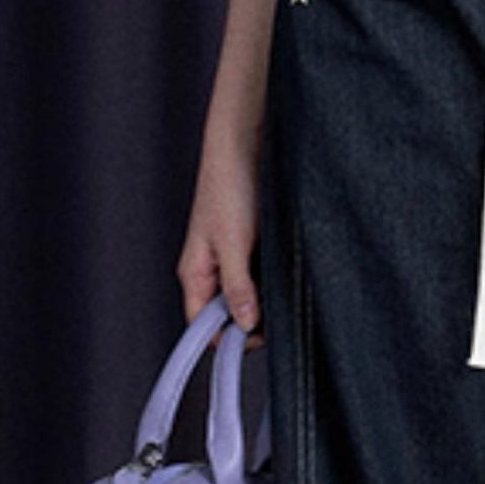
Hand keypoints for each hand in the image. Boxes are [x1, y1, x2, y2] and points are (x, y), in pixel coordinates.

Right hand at [177, 129, 265, 338]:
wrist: (244, 144)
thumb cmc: (228, 187)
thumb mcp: (233, 244)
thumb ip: (237, 287)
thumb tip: (244, 325)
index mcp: (195, 273)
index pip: (202, 325)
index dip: (227, 338)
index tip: (259, 339)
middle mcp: (210, 270)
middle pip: (226, 314)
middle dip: (251, 320)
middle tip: (281, 315)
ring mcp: (230, 258)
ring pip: (246, 295)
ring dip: (265, 299)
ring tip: (286, 291)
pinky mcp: (249, 245)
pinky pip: (260, 275)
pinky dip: (273, 279)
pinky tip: (288, 273)